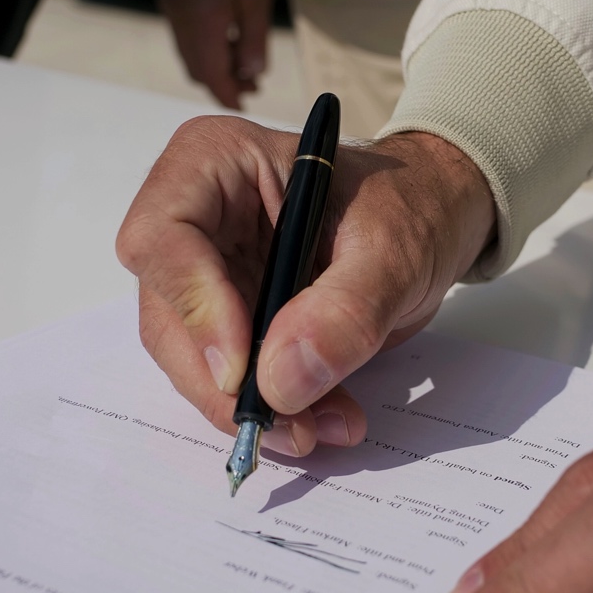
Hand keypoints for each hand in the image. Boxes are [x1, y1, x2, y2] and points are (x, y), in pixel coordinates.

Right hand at [116, 117, 494, 457]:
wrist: (431, 221)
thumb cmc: (410, 206)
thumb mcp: (394, 250)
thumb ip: (344, 311)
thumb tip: (282, 382)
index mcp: (214, 163)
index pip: (161, 239)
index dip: (194, 310)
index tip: (242, 370)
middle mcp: (194, 218)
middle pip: (167, 314)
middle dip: (222, 383)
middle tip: (289, 428)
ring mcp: (207, 274)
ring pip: (193, 358)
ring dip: (252, 407)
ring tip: (323, 427)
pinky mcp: (230, 320)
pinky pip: (231, 378)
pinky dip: (275, 409)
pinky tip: (324, 419)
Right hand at [162, 0, 271, 108]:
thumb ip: (255, 42)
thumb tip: (252, 75)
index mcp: (201, 21)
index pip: (210, 74)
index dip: (227, 95)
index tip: (243, 108)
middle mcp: (180, 20)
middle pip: (197, 69)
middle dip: (223, 82)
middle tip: (252, 88)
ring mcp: (172, 10)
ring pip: (189, 55)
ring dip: (214, 66)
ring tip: (244, 67)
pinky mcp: (171, 1)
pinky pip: (185, 38)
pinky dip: (205, 49)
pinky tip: (227, 43)